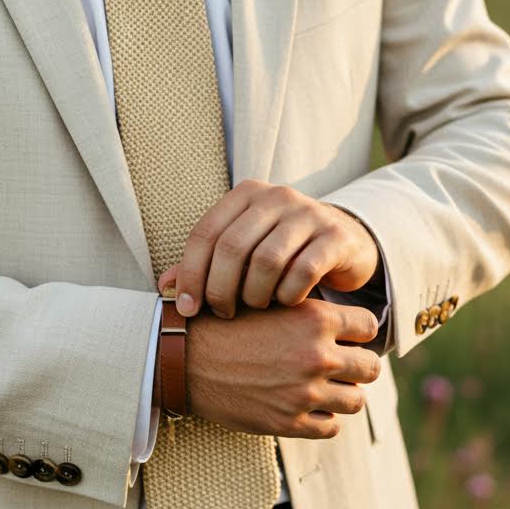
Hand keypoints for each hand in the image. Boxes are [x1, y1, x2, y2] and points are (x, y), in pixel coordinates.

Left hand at [156, 180, 380, 318]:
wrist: (345, 244)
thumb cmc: (283, 251)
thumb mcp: (244, 251)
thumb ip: (205, 265)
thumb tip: (164, 287)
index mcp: (246, 195)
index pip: (205, 233)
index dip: (191, 274)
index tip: (187, 309)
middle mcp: (277, 196)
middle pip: (233, 247)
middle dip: (220, 289)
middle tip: (223, 313)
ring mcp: (309, 213)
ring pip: (267, 260)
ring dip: (255, 294)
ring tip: (255, 307)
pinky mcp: (335, 237)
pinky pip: (303, 271)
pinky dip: (288, 295)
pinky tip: (285, 303)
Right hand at [186, 297, 380, 439]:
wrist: (185, 358)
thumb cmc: (226, 325)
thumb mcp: (271, 302)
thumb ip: (310, 311)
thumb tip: (345, 322)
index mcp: (315, 318)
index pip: (370, 326)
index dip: (360, 331)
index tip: (349, 336)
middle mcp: (317, 355)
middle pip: (371, 366)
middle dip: (359, 365)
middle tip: (342, 365)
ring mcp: (306, 393)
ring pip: (357, 400)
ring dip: (344, 394)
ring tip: (327, 388)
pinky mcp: (290, 422)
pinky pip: (331, 427)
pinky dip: (325, 418)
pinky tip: (309, 407)